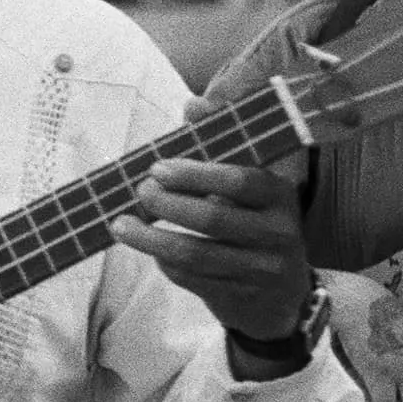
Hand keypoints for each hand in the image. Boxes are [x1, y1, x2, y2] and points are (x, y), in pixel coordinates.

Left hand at [112, 100, 313, 347]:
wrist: (282, 295)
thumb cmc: (254, 223)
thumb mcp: (249, 185)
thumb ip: (222, 144)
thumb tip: (196, 103)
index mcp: (280, 195)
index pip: (241, 181)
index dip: (197, 173)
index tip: (158, 167)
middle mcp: (278, 233)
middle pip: (215, 219)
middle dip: (168, 205)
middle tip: (139, 192)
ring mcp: (261, 269)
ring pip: (197, 254)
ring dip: (151, 239)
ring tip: (120, 224)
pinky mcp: (240, 298)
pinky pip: (193, 279)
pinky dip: (165, 263)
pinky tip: (150, 249)